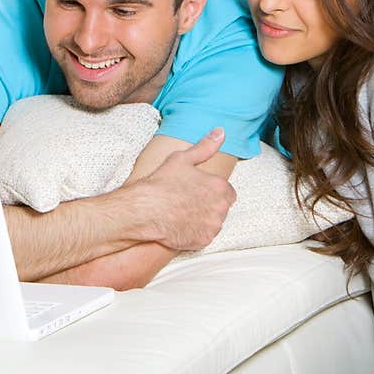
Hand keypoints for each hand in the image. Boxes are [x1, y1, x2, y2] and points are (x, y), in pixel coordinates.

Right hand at [131, 127, 236, 250]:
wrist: (144, 211)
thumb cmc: (161, 183)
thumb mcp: (182, 158)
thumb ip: (205, 147)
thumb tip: (220, 132)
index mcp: (220, 187)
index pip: (228, 193)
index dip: (213, 192)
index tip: (199, 192)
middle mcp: (221, 208)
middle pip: (222, 209)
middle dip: (210, 206)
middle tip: (189, 203)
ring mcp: (213, 226)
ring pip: (213, 223)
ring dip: (203, 220)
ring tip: (183, 214)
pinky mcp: (203, 241)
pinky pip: (204, 237)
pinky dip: (195, 233)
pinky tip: (180, 226)